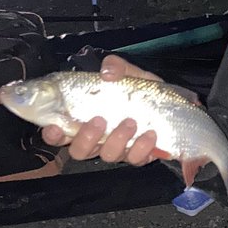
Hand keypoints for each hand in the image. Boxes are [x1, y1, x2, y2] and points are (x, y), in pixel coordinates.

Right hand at [41, 54, 163, 167]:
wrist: (175, 106)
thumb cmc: (143, 91)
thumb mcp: (130, 74)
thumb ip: (116, 67)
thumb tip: (107, 72)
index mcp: (86, 118)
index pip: (59, 132)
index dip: (53, 133)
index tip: (55, 127)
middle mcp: (98, 138)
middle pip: (79, 151)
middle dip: (86, 138)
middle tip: (99, 121)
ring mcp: (118, 149)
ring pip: (108, 155)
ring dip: (117, 140)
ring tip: (131, 122)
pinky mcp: (139, 156)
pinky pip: (135, 159)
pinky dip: (142, 147)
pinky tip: (150, 134)